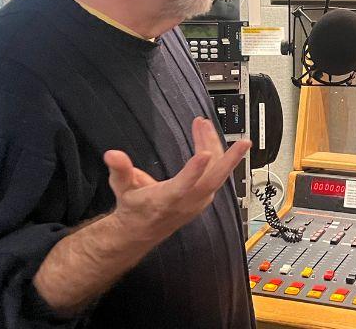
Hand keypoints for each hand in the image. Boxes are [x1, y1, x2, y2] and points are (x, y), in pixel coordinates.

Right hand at [103, 117, 250, 243]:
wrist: (141, 230)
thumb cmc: (133, 207)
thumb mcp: (121, 188)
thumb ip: (120, 171)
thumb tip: (111, 154)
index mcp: (167, 200)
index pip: (183, 186)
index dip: (194, 170)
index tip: (203, 153)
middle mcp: (188, 202)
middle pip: (214, 180)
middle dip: (230, 160)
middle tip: (244, 142)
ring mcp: (199, 200)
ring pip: (217, 174)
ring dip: (216, 148)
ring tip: (205, 125)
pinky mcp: (204, 196)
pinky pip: (216, 174)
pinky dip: (215, 155)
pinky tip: (207, 137)